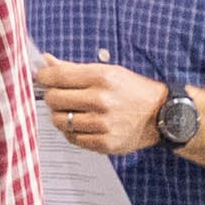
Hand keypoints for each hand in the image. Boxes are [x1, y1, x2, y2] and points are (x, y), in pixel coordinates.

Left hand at [37, 59, 168, 156]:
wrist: (162, 114)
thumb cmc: (132, 90)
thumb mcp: (108, 71)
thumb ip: (74, 68)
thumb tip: (46, 61)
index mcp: (101, 77)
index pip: (58, 76)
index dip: (43, 77)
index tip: (42, 78)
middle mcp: (101, 100)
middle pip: (54, 99)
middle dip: (51, 96)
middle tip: (57, 96)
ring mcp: (103, 124)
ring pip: (60, 121)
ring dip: (60, 116)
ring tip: (69, 111)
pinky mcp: (105, 143)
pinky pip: (73, 139)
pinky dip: (72, 132)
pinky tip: (81, 125)